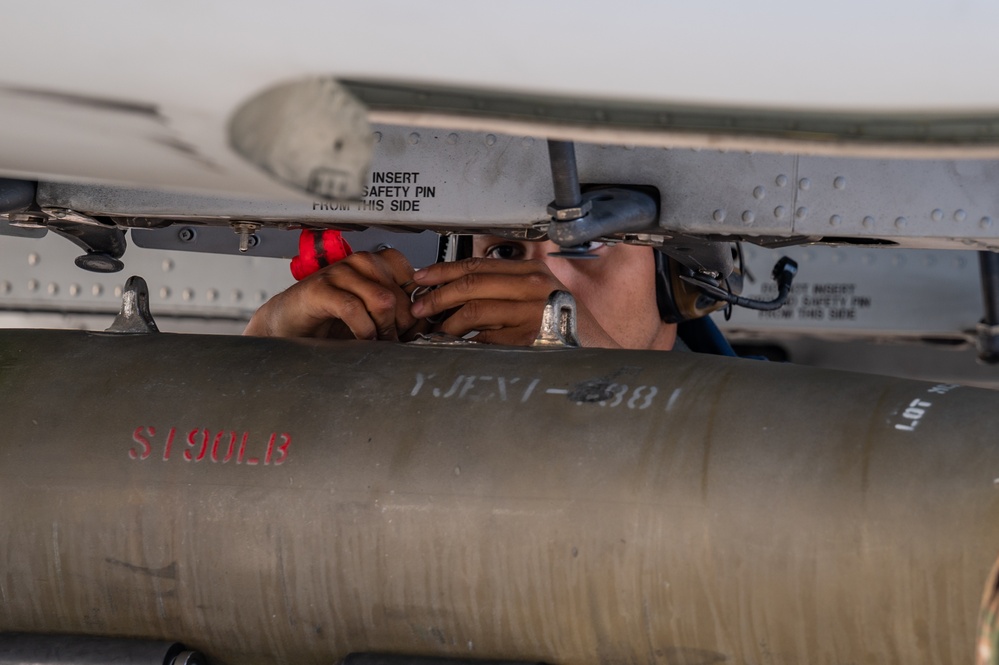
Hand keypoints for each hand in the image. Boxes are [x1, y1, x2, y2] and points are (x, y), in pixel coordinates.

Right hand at [244, 249, 425, 340]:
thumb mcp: (370, 312)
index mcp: (375, 264)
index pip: (412, 277)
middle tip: (394, 342)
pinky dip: (363, 330)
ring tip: (378, 341)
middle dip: (401, 325)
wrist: (289, 322)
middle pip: (399, 293)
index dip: (415, 306)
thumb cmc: (329, 318)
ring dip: (384, 328)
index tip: (412, 328)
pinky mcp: (320, 290)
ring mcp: (338, 273)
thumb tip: (424, 326)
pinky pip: (353, 308)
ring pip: (382, 298)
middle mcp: (359, 263)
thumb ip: (395, 312)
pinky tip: (361, 339)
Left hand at [409, 257, 619, 346]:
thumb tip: (462, 291)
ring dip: (447, 322)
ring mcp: (530, 312)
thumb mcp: (540, 293)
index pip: (478, 265)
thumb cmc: (565, 323)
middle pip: (471, 284)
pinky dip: (466, 342)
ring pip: (474, 310)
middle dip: (437, 296)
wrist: (597, 348)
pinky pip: (485, 339)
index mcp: (530, 271)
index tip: (422, 278)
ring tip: (435, 330)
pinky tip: (456, 344)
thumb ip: (508, 286)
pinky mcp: (528, 338)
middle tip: (419, 308)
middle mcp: (531, 286)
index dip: (444, 271)